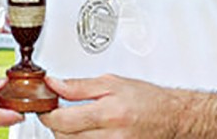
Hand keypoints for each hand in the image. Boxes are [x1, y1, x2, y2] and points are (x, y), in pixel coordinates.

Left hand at [39, 75, 181, 137]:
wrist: (171, 117)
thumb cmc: (146, 99)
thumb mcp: (111, 83)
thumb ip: (79, 86)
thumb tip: (54, 84)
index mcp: (108, 113)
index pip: (63, 121)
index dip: (47, 114)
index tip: (44, 107)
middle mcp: (111, 136)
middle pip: (64, 137)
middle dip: (56, 124)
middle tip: (59, 111)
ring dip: (67, 134)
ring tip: (76, 120)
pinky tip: (86, 131)